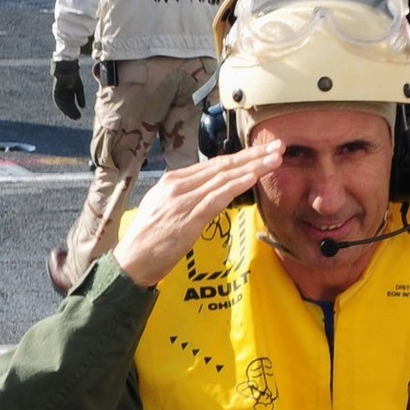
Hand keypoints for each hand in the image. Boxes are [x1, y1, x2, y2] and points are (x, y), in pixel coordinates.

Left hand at [52, 57, 86, 120]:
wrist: (68, 69)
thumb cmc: (74, 77)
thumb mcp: (79, 89)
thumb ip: (80, 98)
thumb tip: (83, 107)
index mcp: (68, 93)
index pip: (71, 104)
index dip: (74, 111)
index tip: (78, 117)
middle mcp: (63, 94)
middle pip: (67, 106)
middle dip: (72, 112)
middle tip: (77, 118)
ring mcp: (59, 93)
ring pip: (63, 105)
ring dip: (68, 111)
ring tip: (73, 116)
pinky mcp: (56, 92)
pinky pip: (59, 102)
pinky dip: (63, 107)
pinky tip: (67, 112)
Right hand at [113, 140, 282, 287]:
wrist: (130, 261)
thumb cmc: (148, 241)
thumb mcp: (166, 210)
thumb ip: (187, 199)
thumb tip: (209, 196)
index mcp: (174, 181)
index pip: (213, 165)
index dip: (241, 157)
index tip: (262, 152)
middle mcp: (179, 185)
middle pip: (222, 165)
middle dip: (253, 156)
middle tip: (278, 147)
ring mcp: (183, 200)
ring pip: (223, 178)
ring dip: (252, 167)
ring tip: (274, 159)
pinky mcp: (188, 219)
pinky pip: (216, 198)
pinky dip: (236, 185)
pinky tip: (253, 177)